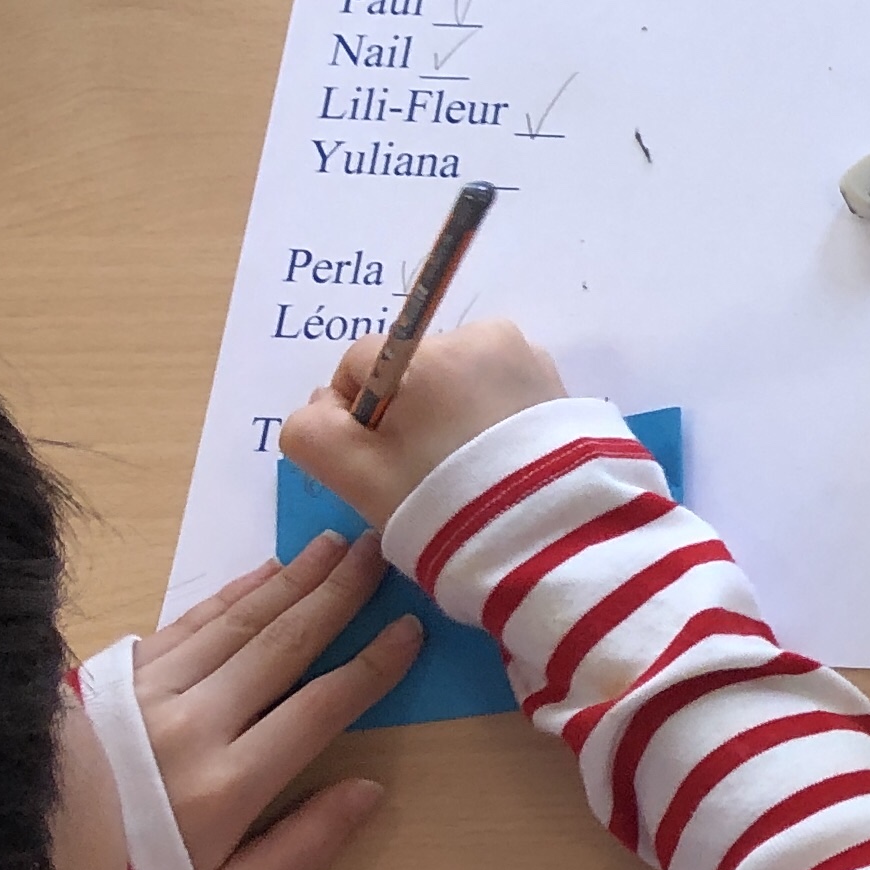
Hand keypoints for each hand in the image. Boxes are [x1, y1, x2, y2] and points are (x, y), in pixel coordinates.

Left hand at [127, 540, 419, 869]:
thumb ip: (301, 850)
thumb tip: (369, 790)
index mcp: (227, 785)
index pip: (321, 707)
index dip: (372, 665)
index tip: (412, 627)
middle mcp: (192, 725)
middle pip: (282, 646)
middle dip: (339, 596)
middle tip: (384, 551)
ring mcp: (148, 697)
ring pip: (236, 625)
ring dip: (292, 580)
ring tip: (338, 546)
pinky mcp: (113, 683)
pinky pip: (183, 625)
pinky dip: (229, 595)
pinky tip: (266, 571)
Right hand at [280, 317, 568, 540]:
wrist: (548, 534)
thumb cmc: (438, 500)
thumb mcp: (350, 472)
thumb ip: (310, 430)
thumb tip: (326, 404)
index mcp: (429, 350)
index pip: (359, 365)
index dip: (355, 414)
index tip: (376, 457)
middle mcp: (484, 335)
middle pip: (412, 370)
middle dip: (406, 413)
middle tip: (423, 471)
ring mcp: (529, 357)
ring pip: (458, 380)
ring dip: (450, 414)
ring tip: (467, 471)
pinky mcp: (559, 384)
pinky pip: (501, 392)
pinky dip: (490, 420)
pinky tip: (498, 463)